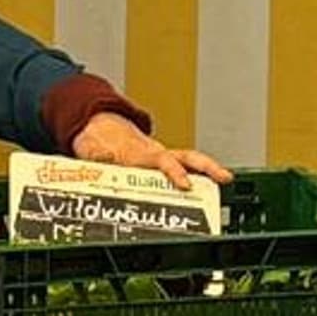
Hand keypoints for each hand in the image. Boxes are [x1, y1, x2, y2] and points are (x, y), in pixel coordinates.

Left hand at [70, 113, 231, 187]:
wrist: (97, 128)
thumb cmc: (97, 141)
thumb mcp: (90, 149)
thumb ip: (97, 155)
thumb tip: (102, 157)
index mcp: (139, 152)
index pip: (162, 161)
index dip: (174, 172)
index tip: (185, 184)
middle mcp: (154, 152)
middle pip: (185, 156)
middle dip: (207, 166)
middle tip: (225, 176)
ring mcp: (160, 157)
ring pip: (189, 160)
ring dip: (208, 170)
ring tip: (226, 179)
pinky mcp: (161, 163)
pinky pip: (183, 167)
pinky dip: (199, 175)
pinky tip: (210, 187)